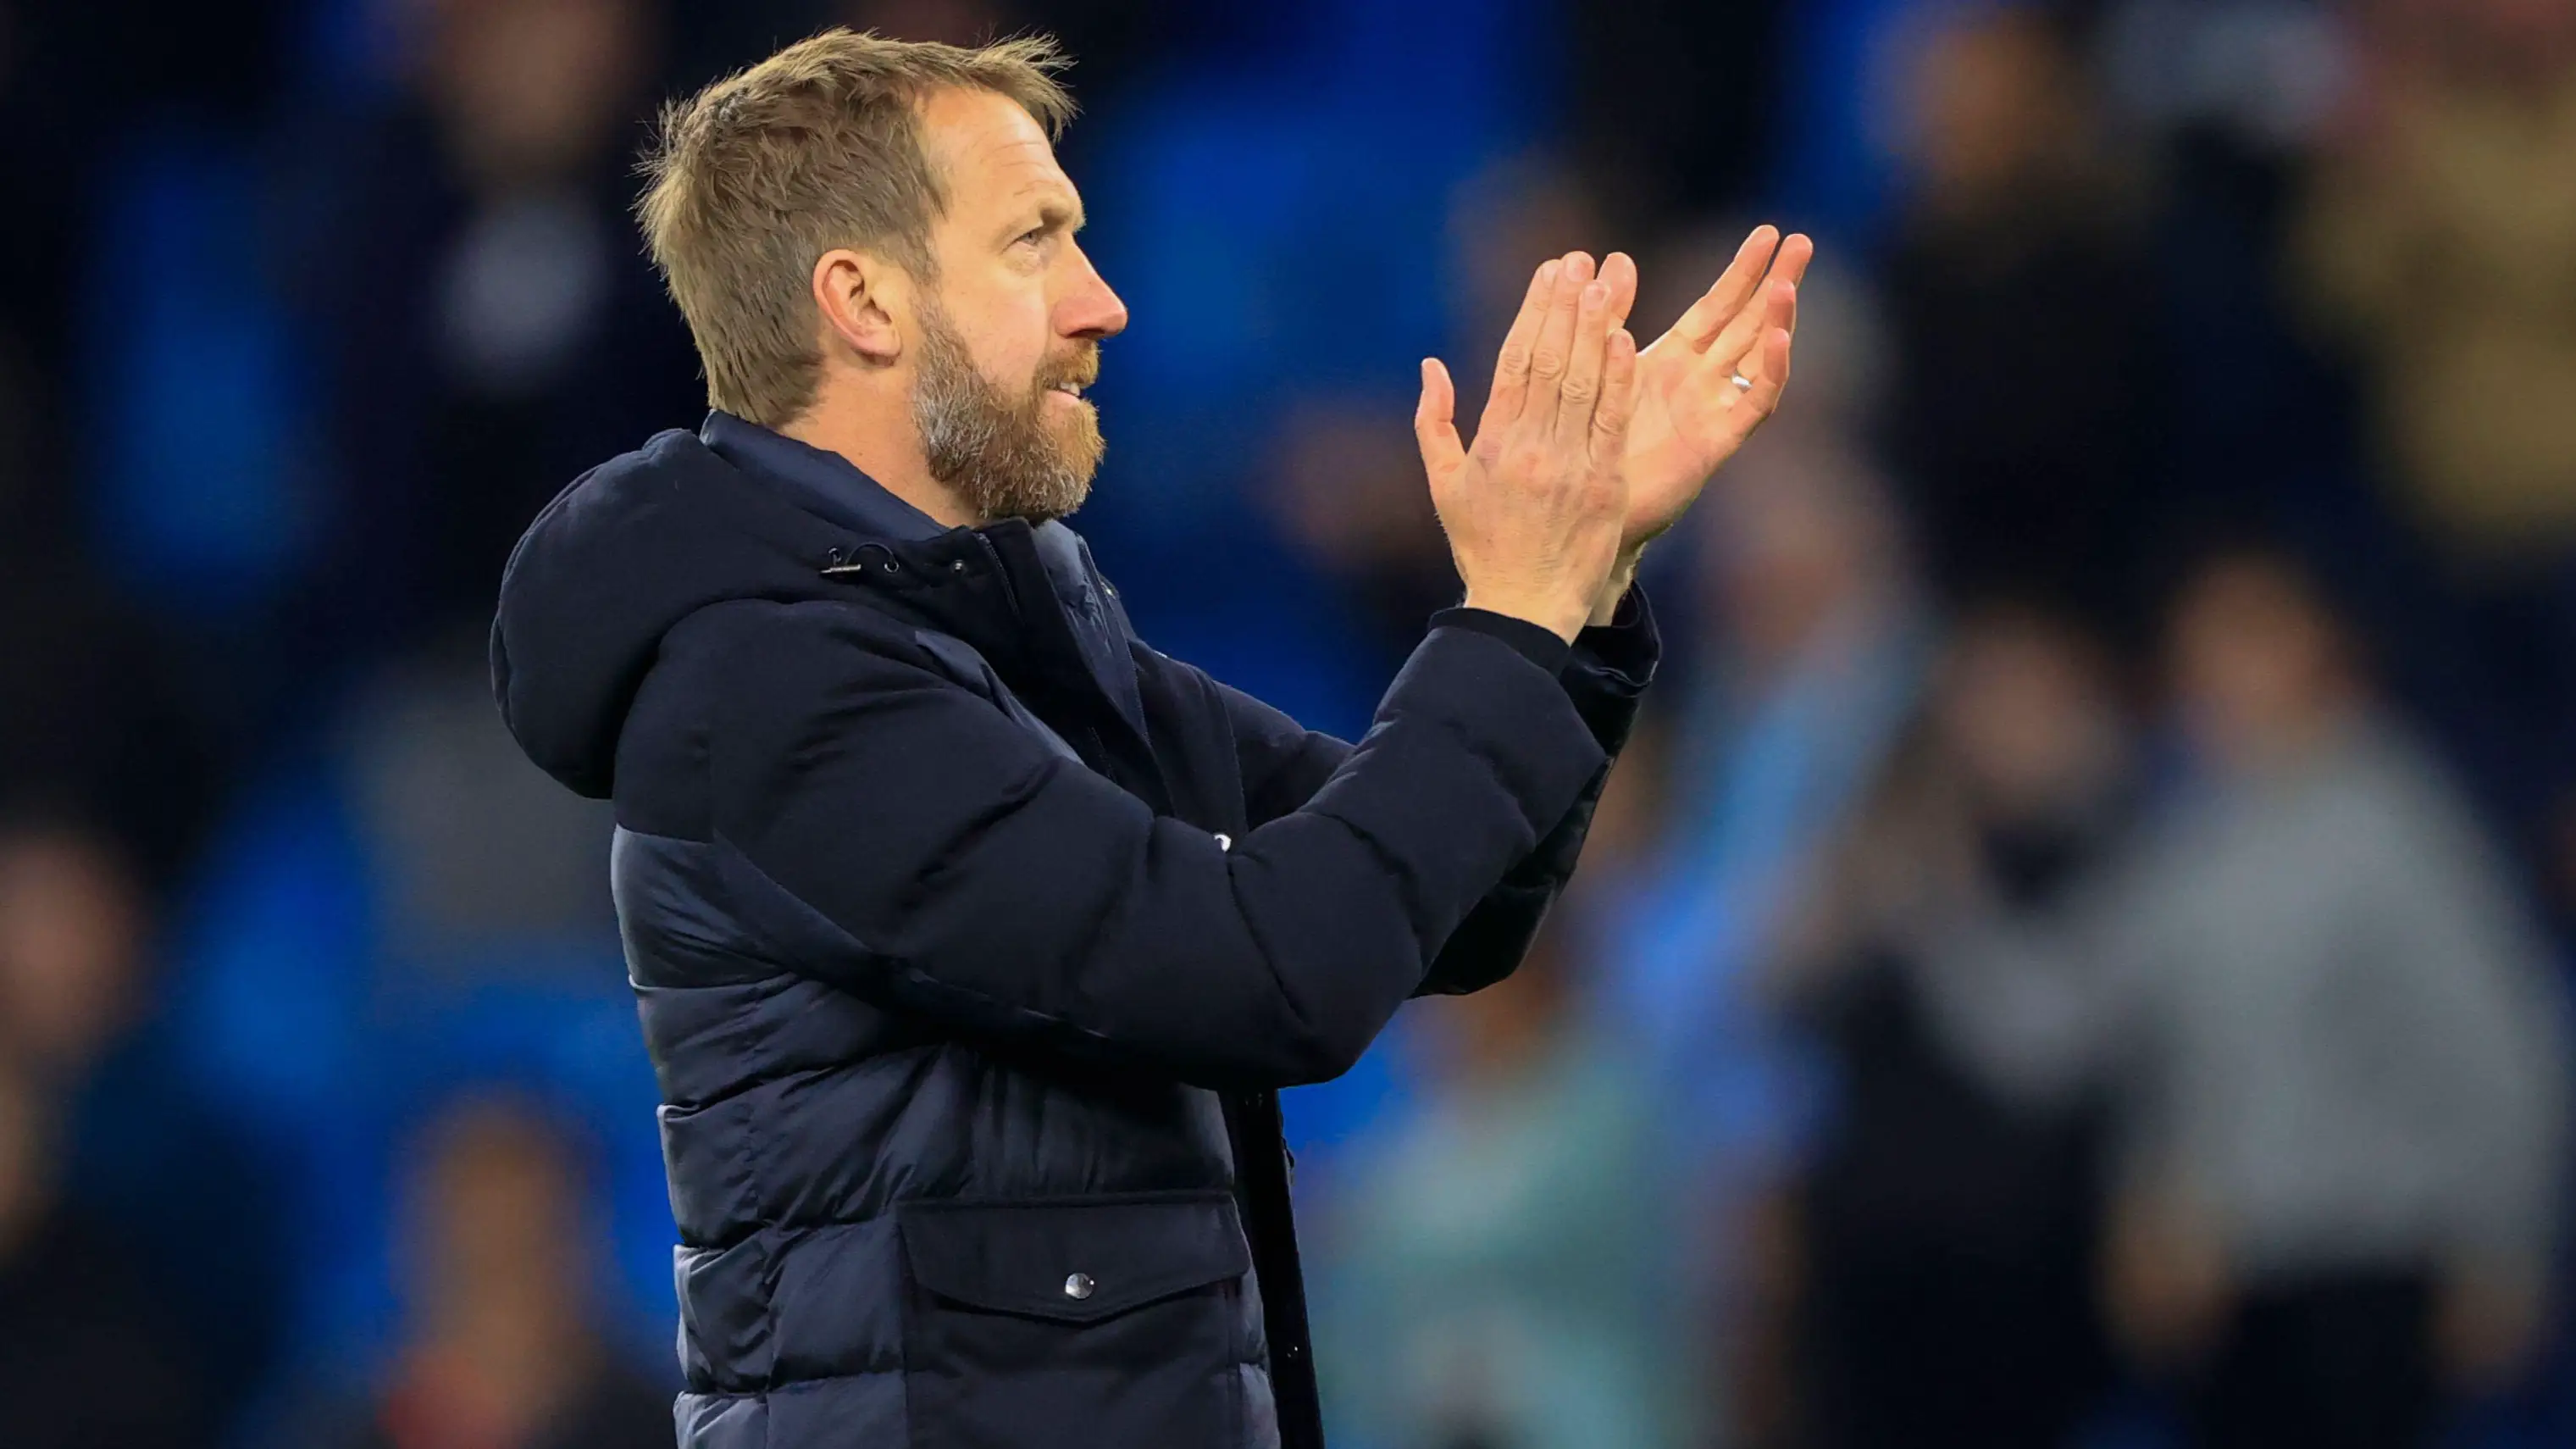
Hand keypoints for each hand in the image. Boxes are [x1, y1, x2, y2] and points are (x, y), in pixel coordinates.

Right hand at [1415, 252, 1636, 642]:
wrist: (1523, 607)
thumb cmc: (1482, 546)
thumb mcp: (1443, 485)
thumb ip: (1434, 422)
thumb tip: (1432, 365)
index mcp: (1492, 444)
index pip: (1515, 362)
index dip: (1533, 312)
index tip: (1548, 272)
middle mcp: (1530, 448)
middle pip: (1551, 363)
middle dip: (1566, 307)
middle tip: (1580, 261)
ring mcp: (1569, 466)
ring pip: (1584, 384)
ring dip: (1595, 329)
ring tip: (1606, 282)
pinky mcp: (1603, 485)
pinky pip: (1611, 423)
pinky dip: (1618, 380)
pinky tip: (1625, 339)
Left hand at [1609, 226, 1811, 548]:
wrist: (1580, 504)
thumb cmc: (1586, 441)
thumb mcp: (1597, 367)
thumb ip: (1608, 316)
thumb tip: (1616, 257)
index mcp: (1674, 359)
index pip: (1718, 304)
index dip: (1743, 270)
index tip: (1769, 232)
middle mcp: (1701, 381)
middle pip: (1749, 321)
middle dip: (1777, 282)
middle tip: (1803, 241)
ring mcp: (1713, 410)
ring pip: (1757, 356)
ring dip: (1776, 318)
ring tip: (1788, 282)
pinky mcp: (1717, 443)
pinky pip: (1753, 403)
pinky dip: (1769, 370)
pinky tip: (1780, 338)